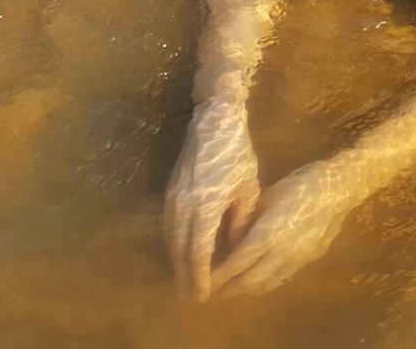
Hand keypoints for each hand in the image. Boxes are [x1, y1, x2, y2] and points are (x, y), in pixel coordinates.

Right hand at [164, 96, 260, 300]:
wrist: (214, 120)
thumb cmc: (237, 152)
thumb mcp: (248, 187)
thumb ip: (242, 220)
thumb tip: (237, 246)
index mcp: (206, 207)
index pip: (199, 252)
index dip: (200, 276)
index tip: (203, 295)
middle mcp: (183, 206)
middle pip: (179, 250)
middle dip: (185, 275)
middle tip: (191, 295)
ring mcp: (172, 198)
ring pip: (170, 239)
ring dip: (176, 260)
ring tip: (185, 278)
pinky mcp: (168, 190)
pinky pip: (167, 225)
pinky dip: (173, 243)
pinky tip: (180, 250)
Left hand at [210, 158, 361, 295]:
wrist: (339, 187)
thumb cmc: (300, 183)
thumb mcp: (269, 195)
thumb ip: (249, 219)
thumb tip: (232, 236)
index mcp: (267, 235)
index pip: (236, 264)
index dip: (218, 274)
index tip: (203, 278)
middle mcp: (280, 254)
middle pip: (248, 282)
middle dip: (228, 288)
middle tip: (212, 289)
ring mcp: (296, 261)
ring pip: (265, 285)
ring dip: (246, 290)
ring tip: (232, 288)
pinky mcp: (308, 261)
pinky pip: (281, 279)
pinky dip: (264, 283)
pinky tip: (258, 278)